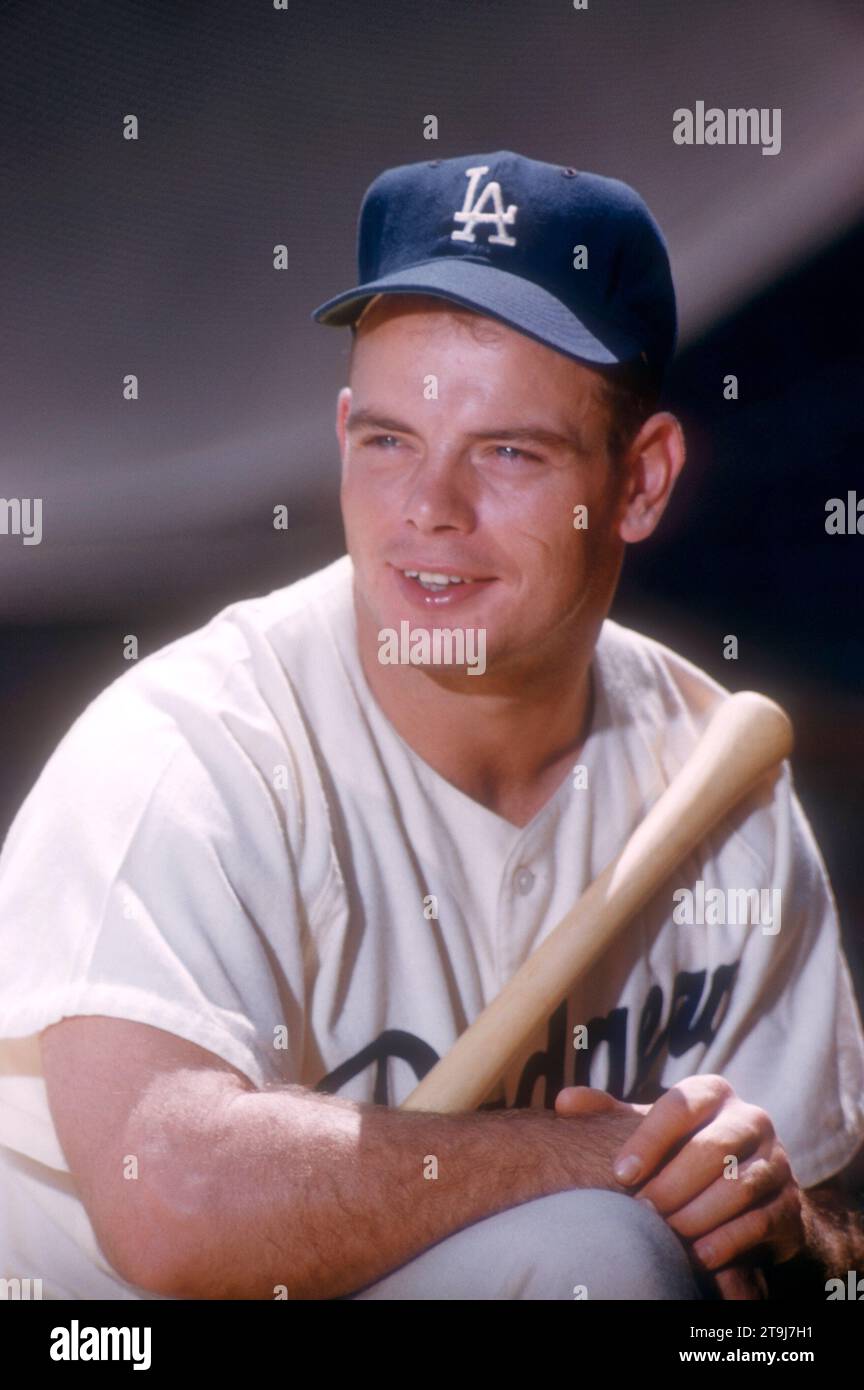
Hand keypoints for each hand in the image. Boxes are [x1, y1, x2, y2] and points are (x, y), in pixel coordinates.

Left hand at [556, 1076, 805, 1291]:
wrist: (750, 1196)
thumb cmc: (685, 1153)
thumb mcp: (651, 1132)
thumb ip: (610, 1116)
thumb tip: (564, 1101)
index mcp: (714, 1093)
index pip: (680, 1104)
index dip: (649, 1139)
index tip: (620, 1174)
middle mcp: (750, 1119)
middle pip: (711, 1149)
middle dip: (671, 1184)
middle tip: (640, 1211)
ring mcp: (776, 1161)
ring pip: (737, 1187)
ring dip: (695, 1215)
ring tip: (663, 1234)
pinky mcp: (789, 1204)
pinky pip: (758, 1222)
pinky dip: (724, 1241)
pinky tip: (695, 1256)